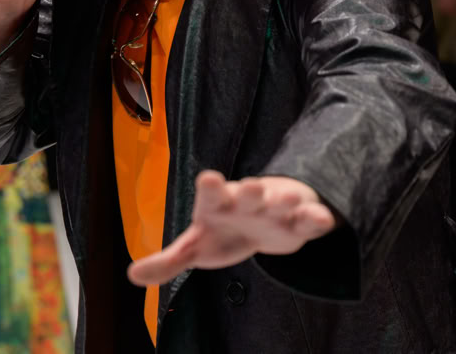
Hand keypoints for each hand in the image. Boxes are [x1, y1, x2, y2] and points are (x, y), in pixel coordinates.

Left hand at [126, 171, 337, 286]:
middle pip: (250, 193)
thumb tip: (131, 275)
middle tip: (253, 187)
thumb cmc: (223, 231)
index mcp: (219, 204)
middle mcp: (247, 201)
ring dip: (284, 201)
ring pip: (281, 202)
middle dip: (252, 191)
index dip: (211, 188)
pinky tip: (323, 221)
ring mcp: (275, 208)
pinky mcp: (299, 221)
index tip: (209, 179)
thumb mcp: (195, 246)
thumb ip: (167, 261)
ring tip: (288, 201)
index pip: (212, 194)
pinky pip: (310, 219)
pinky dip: (316, 219)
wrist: (263, 220)